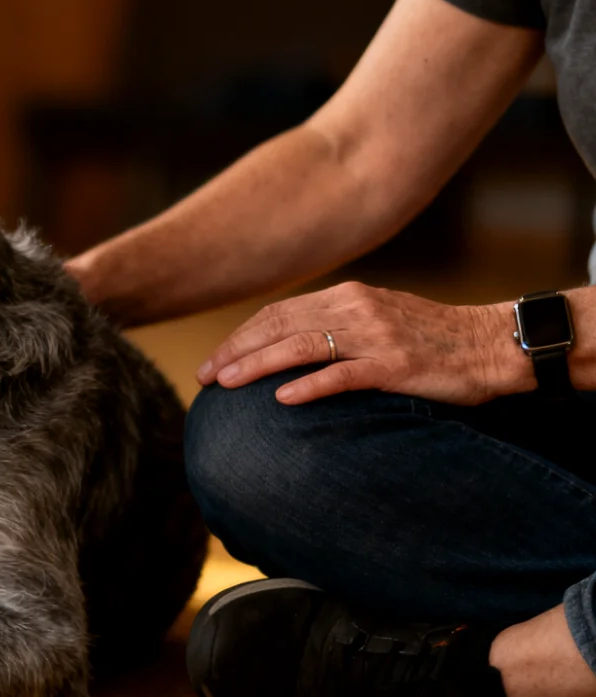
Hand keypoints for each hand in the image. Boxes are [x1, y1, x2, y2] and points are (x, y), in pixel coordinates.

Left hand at [196, 282, 528, 405]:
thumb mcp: (379, 319)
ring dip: (256, 365)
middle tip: (203, 377)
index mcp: (348, 297)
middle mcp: (355, 310)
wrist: (494, 346)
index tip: (212, 360)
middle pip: (278, 326)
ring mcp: (375, 337)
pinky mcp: (397, 366)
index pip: (278, 313)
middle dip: (234, 350)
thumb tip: (289, 343)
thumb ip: (337, 325)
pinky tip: (281, 399)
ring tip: (225, 384)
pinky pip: (342, 374)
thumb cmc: (434, 339)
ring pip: (299, 346)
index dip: (240, 336)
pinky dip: (308, 385)